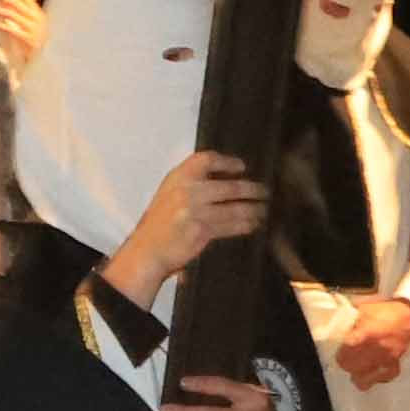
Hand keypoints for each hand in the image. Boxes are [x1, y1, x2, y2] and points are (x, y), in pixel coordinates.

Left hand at [0, 0, 41, 62]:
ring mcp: (33, 29)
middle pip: (17, 2)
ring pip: (13, 14)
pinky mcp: (28, 40)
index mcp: (37, 12)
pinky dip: (0, 25)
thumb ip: (22, 11)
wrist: (44, 59)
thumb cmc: (33, 39)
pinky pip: (11, 30)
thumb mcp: (31, 22)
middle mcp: (36, 18)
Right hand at [111, 149, 265, 305]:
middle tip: (263, 192)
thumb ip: (190, 184)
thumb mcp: (169, 194)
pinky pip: (231, 225)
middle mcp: (186, 191)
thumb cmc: (158, 224)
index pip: (207, 159)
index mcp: (177, 178)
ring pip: (235, 208)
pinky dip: (245, 225)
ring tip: (262, 210)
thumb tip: (225, 178)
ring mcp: (194, 211)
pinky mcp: (202, 230)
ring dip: (253, 209)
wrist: (146, 251)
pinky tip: (252, 224)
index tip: (241, 166)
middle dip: (251, 190)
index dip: (227, 162)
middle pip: (229, 186)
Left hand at [334, 293, 409, 389]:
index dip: (339, 353)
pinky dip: (376, 377)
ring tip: (356, 368)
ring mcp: (386, 358)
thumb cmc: (385, 311)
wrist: (408, 315)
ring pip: (364, 379)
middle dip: (345, 364)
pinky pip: (383, 378)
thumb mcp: (362, 310)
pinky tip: (371, 372)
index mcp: (366, 334)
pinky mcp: (395, 363)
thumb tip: (336, 331)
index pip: (346, 352)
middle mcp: (376, 349)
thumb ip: (349, 322)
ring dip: (357, 374)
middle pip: (351, 367)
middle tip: (345, 358)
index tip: (339, 350)